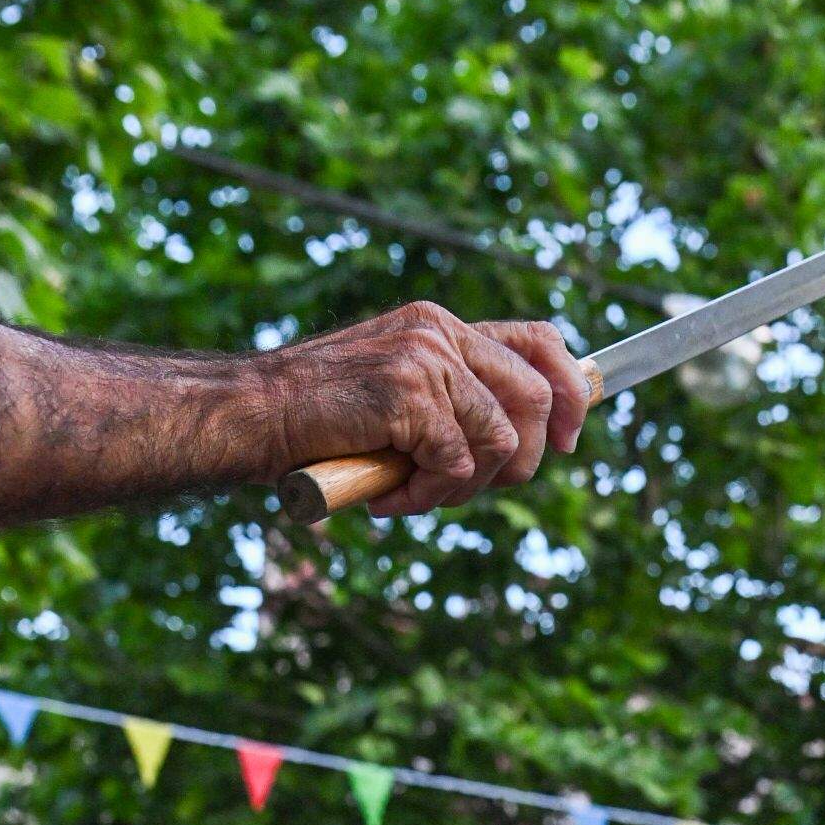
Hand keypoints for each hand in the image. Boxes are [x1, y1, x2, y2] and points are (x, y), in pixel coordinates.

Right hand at [259, 303, 592, 516]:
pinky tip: (388, 498)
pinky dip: (428, 497)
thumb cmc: (316, 418)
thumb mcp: (394, 394)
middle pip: (538, 397)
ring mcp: (427, 360)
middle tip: (472, 488)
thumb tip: (517, 446)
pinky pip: (457, 466)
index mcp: (440, 326)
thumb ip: (447, 400)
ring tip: (415, 495)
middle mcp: (440, 332)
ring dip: (466, 488)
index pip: (540, 342)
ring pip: (502, 441)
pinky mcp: (411, 395)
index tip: (570, 441)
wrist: (252, 413)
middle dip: (523, 460)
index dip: (572, 392)